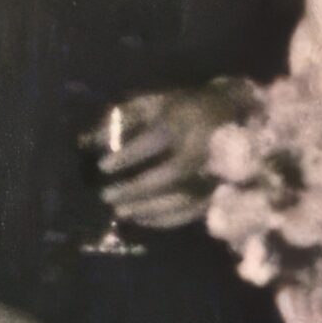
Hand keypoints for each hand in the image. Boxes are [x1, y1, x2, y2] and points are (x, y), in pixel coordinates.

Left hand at [95, 84, 247, 229]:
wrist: (232, 113)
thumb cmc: (183, 107)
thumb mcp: (154, 102)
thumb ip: (122, 119)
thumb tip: (89, 141)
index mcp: (184, 121)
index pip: (154, 141)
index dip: (127, 156)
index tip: (102, 167)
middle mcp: (201, 148)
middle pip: (168, 175)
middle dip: (135, 188)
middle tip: (106, 197)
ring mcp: (214, 172)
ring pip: (181, 198)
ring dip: (147, 208)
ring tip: (119, 211)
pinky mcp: (218, 190)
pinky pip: (191, 212)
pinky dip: (163, 220)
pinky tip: (141, 219)